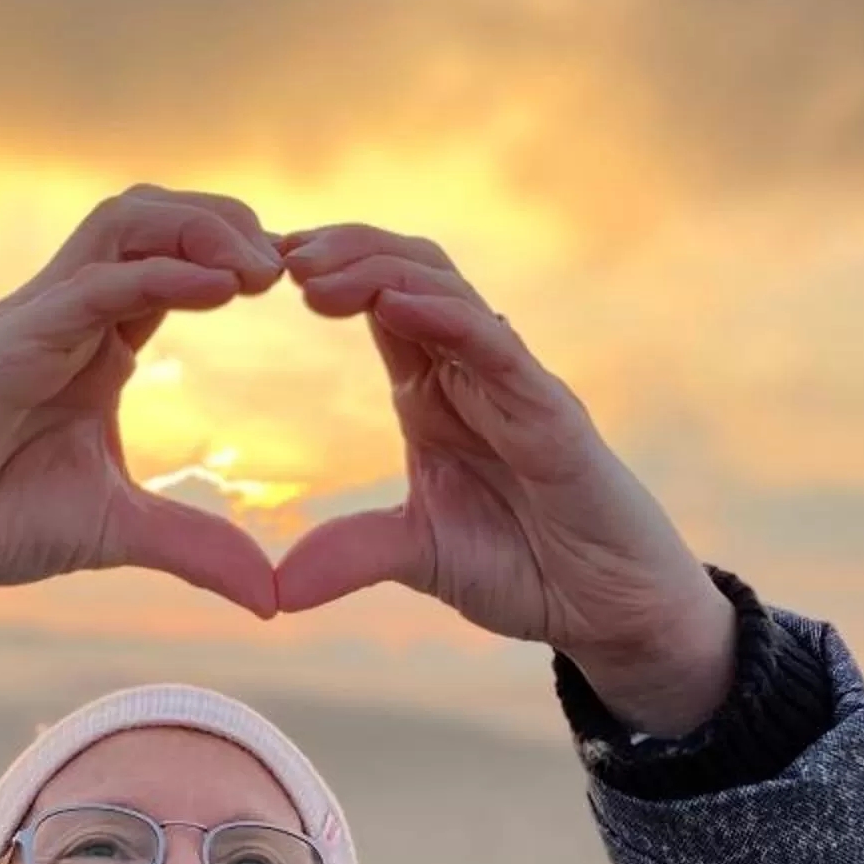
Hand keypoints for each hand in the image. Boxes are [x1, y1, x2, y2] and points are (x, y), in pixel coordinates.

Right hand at [0, 186, 285, 620]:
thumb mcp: (118, 531)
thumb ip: (195, 549)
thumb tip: (272, 599)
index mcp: (96, 343)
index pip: (176, 265)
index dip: (239, 263)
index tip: (306, 292)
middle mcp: (68, 312)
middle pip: (155, 218)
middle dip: (229, 223)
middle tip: (297, 264)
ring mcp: (35, 317)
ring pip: (123, 223)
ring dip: (200, 229)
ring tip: (261, 266)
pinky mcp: (7, 340)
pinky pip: (91, 284)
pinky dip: (158, 274)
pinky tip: (216, 288)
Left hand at [269, 225, 738, 723]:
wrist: (612, 611)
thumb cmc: (529, 568)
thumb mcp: (419, 557)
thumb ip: (351, 556)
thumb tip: (273, 590)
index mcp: (437, 391)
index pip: (378, 304)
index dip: (323, 274)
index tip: (251, 269)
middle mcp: (475, 372)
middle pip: (407, 273)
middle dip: (342, 252)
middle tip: (275, 253)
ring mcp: (516, 385)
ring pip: (446, 293)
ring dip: (378, 271)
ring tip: (312, 271)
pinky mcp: (552, 415)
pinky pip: (496, 349)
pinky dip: (446, 318)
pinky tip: (393, 305)